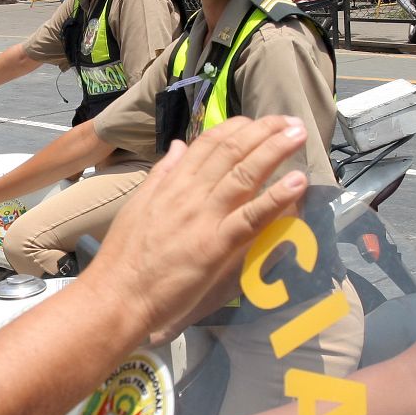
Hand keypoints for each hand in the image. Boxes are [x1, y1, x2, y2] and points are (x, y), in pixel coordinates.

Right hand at [84, 115, 306, 344]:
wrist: (116, 294)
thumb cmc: (125, 257)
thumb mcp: (138, 204)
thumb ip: (162, 174)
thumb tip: (179, 145)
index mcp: (171, 184)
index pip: (208, 144)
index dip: (236, 128)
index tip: (257, 122)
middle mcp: (189, 193)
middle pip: (231, 151)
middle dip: (263, 131)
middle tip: (290, 120)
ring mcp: (203, 218)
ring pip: (244, 175)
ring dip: (275, 151)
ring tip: (299, 134)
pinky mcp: (215, 246)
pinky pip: (251, 217)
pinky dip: (276, 198)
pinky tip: (297, 182)